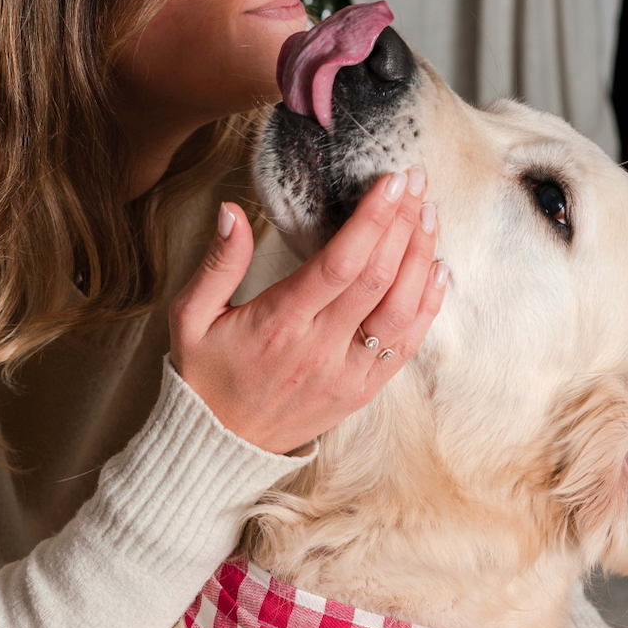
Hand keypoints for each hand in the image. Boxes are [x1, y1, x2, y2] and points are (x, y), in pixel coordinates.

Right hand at [169, 170, 445, 453]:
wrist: (220, 445)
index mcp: (280, 324)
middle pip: (378, 279)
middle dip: (402, 225)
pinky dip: (428, 306)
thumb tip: (232, 211)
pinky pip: (406, 347)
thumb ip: (217, 264)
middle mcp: (320, 349)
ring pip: (401, 312)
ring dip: (421, 260)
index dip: (373, 219)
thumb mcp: (191, 316)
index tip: (391, 181)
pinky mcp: (362, 391)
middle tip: (415, 183)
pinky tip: (436, 270)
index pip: (340, 263)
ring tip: (428, 216)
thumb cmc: (206, 374)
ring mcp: (347, 374)